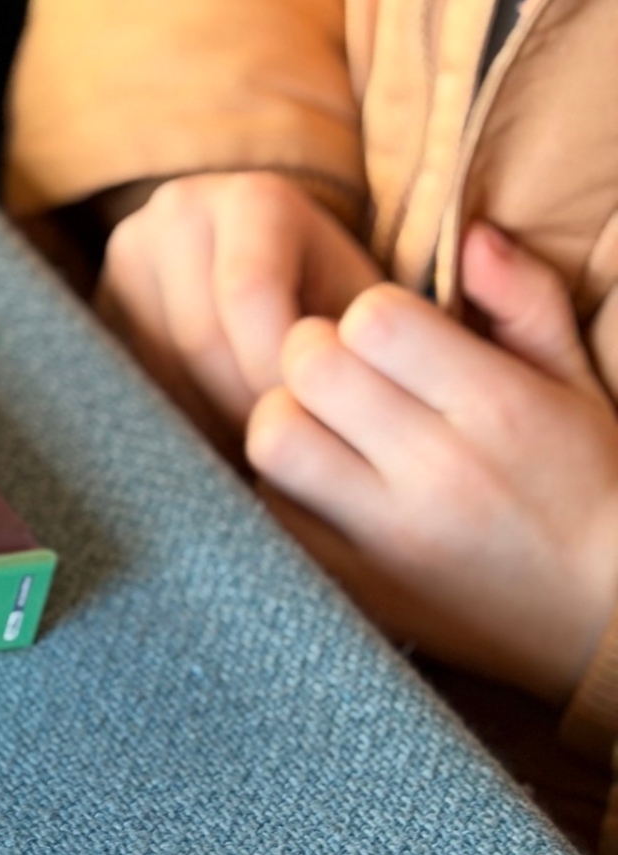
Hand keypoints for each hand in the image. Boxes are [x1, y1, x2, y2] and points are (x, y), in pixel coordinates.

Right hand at [96, 172, 381, 449]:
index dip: (277, 370)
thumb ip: (356, 348)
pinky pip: (125, 376)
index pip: (249, 293)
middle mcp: (179, 211)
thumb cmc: (338, 304)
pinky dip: (170, 417)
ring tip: (252, 451)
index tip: (313, 423)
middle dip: (243, 405)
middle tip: (282, 456)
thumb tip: (306, 406)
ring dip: (206, 422)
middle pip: (196, 335)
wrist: (286, 274)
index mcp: (254, 198)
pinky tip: (212, 435)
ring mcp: (129, 253)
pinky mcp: (99, 300)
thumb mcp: (364, 313)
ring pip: (155, 365)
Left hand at [246, 223, 617, 703]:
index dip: (368, 317)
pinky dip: (282, 487)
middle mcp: (440, 471)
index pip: (373, 318)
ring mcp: (390, 535)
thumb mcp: (577, 385)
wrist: (606, 620)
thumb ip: (525, 301)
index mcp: (499, 409)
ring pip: (273, 437)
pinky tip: (324, 483)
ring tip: (326, 428)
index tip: (391, 341)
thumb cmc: (589, 482)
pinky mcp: (354, 583)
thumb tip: (470, 234)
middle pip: (307, 367)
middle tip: (345, 378)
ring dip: (286, 420)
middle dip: (315, 356)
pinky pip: (270, 509)